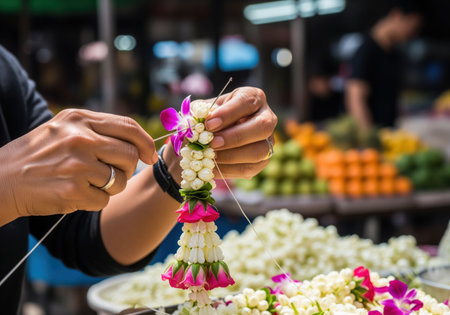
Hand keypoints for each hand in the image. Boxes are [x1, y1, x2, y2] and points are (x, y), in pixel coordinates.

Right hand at [0, 109, 156, 221]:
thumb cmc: (37, 155)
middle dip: (127, 169)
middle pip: (130, 156)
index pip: (128, 127)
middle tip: (113, 174)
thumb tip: (138, 143)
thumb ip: (97, 131)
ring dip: (111, 187)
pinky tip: (74, 194)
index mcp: (79, 119)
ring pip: (120, 180)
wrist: (0, 180)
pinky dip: (94, 201)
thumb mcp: (63, 129)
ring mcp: (77, 164)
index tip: (150, 155)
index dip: (145, 142)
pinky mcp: (73, 190)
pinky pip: (104, 200)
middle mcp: (80, 138)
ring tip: (87, 183)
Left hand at [205, 87, 276, 178]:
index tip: (209, 124)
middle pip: (262, 126)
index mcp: (253, 97)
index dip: (229, 113)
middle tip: (213, 143)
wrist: (209, 138)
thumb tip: (199, 126)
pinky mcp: (262, 161)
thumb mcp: (202, 111)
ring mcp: (268, 140)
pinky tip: (212, 168)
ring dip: (232, 156)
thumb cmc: (207, 119)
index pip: (246, 102)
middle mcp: (266, 117)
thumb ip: (201, 114)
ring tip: (210, 156)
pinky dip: (228, 170)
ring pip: (259, 150)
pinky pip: (249, 168)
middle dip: (236, 136)